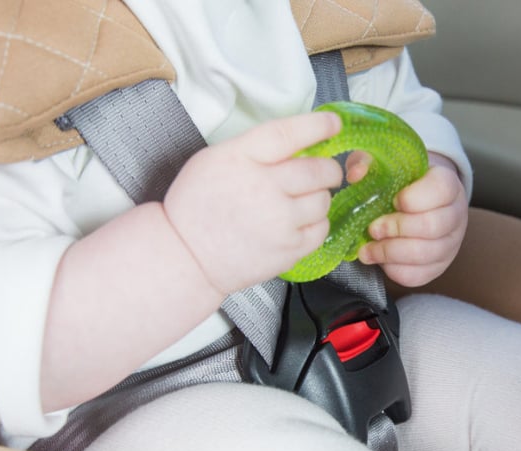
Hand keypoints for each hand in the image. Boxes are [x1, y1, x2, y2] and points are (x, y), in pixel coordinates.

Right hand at [163, 112, 342, 293]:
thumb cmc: (197, 205)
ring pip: (324, 199)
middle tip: (323, 172)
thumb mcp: (215, 159)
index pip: (290, 133)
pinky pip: (321, 229)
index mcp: (242, 158)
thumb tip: (298, 144)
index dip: (318, 125)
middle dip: (328, 168)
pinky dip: (315, 223)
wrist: (187, 256)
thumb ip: (255, 148)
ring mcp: (280, 222)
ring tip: (300, 200)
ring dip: (319, 196)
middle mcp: (265, 188)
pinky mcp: (288, 249)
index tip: (333, 124)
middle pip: (319, 170)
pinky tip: (298, 222)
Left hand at [356, 152, 467, 286]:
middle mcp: (455, 214)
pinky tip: (380, 258)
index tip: (394, 200)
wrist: (417, 205)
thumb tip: (355, 174)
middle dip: (396, 228)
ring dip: (389, 252)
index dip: (413, 198)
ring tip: (369, 248)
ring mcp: (449, 243)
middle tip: (373, 228)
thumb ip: (368, 162)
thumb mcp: (384, 164)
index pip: (441, 189)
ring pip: (424, 254)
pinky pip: (417, 275)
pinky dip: (393, 269)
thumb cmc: (400, 183)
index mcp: (447, 183)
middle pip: (432, 226)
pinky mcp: (437, 267)